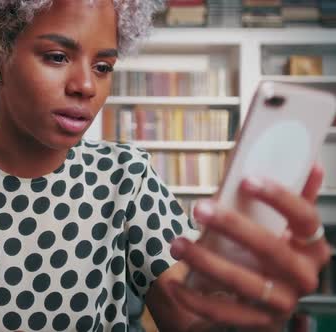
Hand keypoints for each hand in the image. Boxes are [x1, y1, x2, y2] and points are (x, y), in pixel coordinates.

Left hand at [168, 163, 331, 330]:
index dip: (279, 197)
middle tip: (198, 208)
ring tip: (176, 244)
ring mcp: (282, 303)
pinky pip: (223, 311)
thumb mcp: (275, 228)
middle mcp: (303, 276)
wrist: (257, 306)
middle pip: (270, 248)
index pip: (305, 217)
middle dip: (232, 226)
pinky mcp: (257, 323)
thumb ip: (285, 200)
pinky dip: (195, 298)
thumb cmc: (262, 256)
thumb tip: (307, 163)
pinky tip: (174, 284)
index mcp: (311, 246)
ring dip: (205, 261)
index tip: (246, 180)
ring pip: (243, 281)